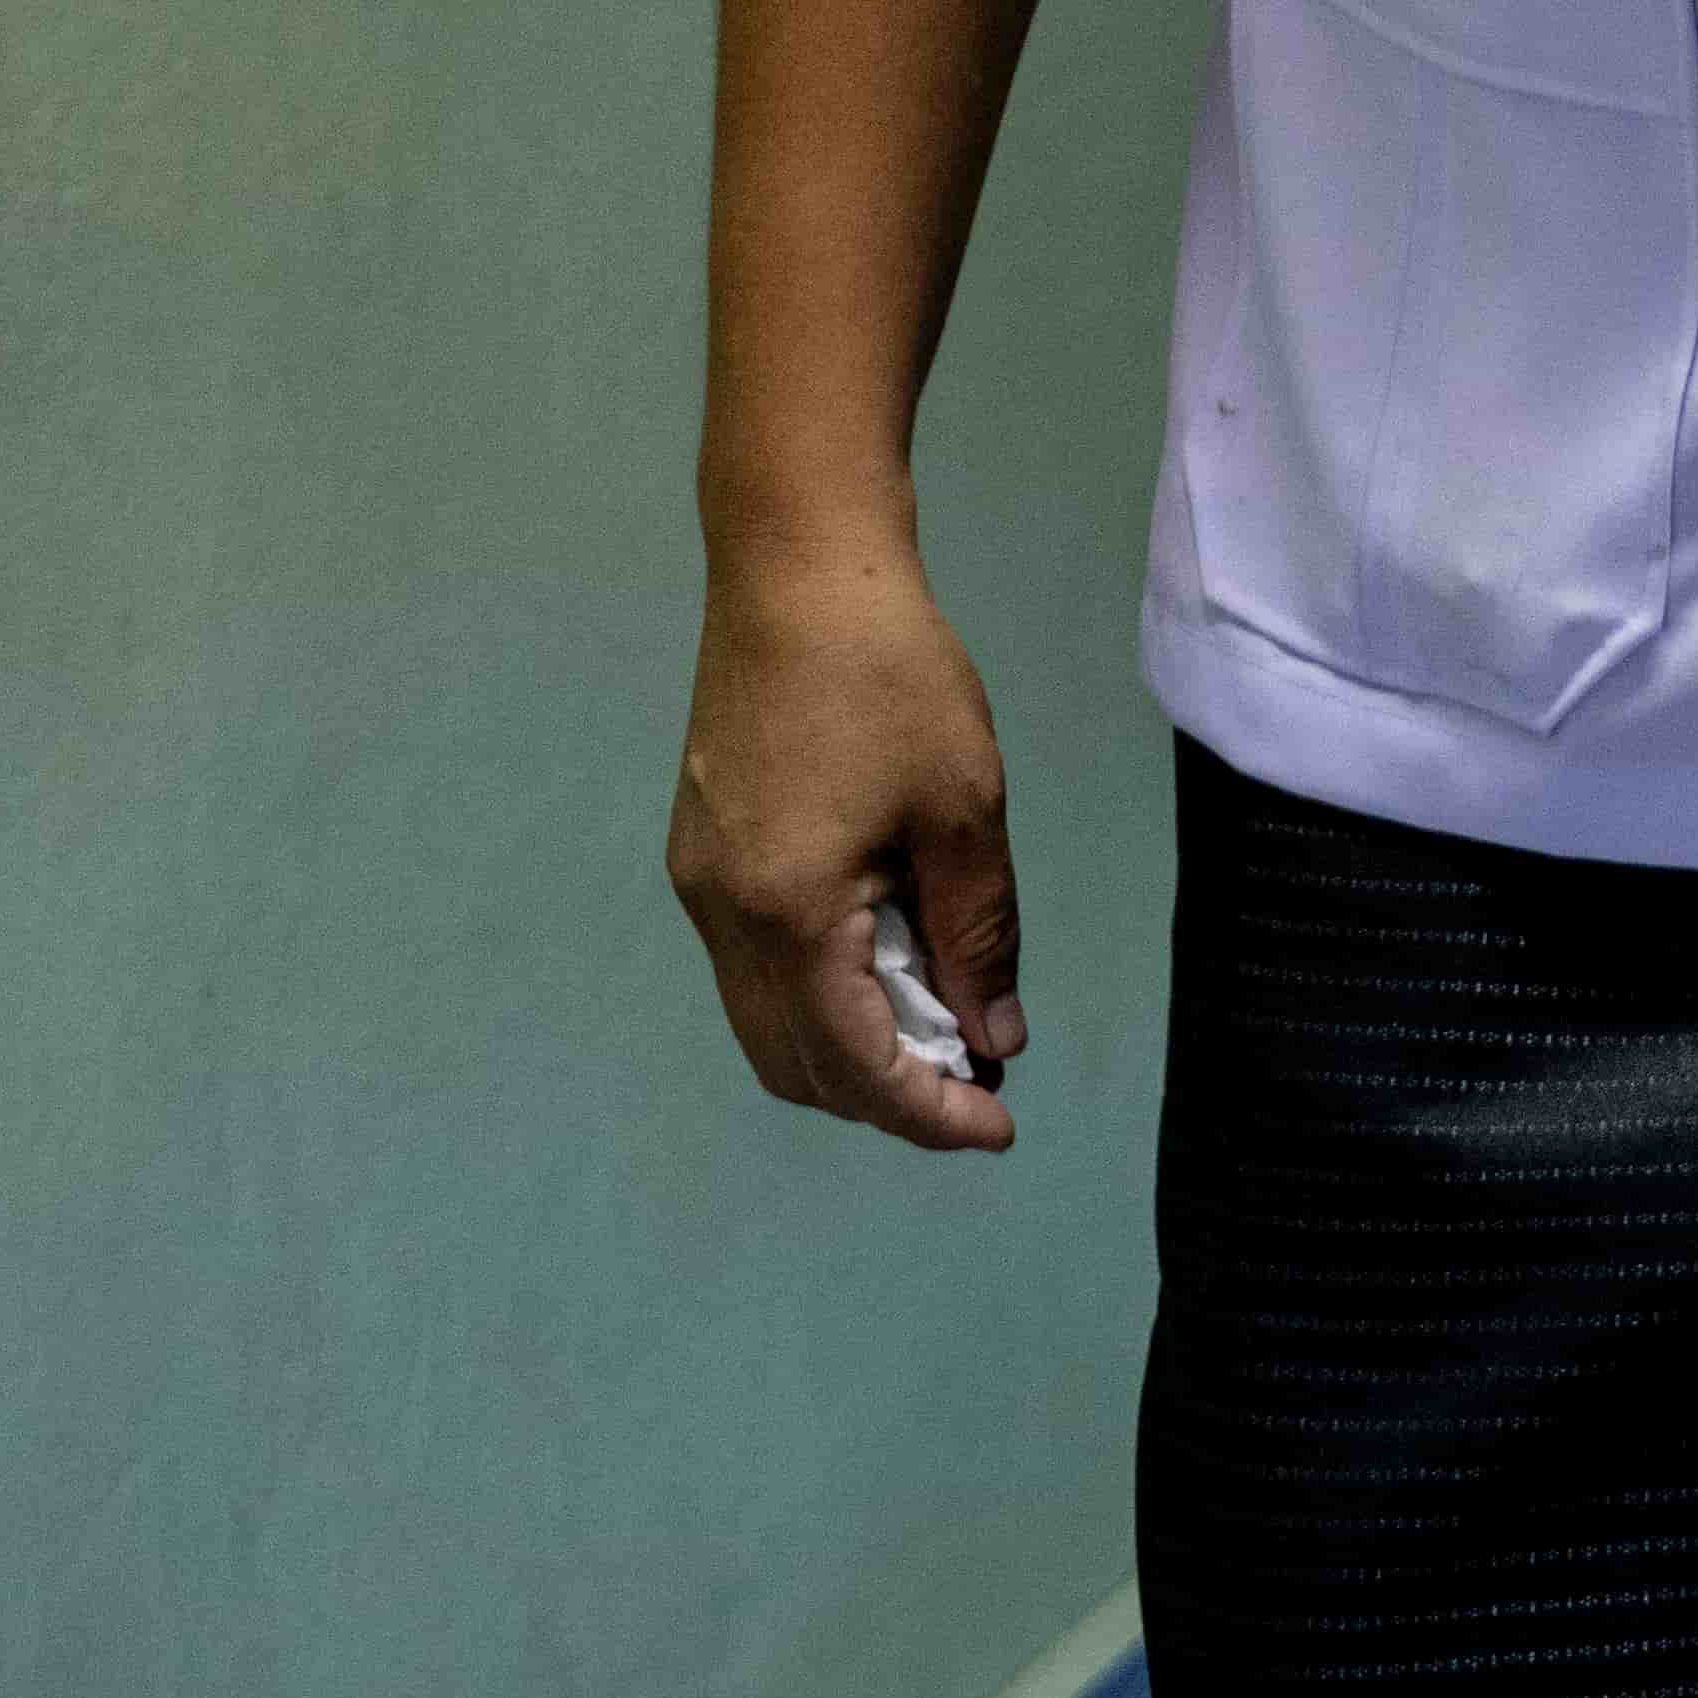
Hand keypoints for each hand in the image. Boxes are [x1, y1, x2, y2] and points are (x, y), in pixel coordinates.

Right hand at [668, 543, 1028, 1151]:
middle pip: (794, 1064)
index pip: (852, 1063)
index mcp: (786, 912)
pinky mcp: (700, 854)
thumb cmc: (892, 676)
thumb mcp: (963, 810)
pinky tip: (888, 963)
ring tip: (943, 1028)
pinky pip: (753, 969)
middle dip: (886, 1095)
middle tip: (976, 1084)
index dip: (926, 1112)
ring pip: (766, 1023)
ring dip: (848, 1050)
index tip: (997, 1127)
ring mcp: (700, 887)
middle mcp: (722, 916)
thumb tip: (994, 1038)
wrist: (796, 570)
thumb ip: (978, 936)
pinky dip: (818, 996)